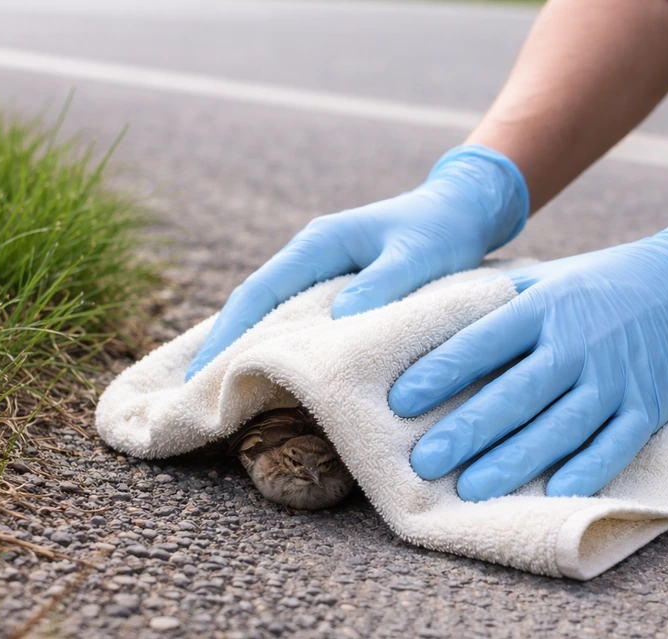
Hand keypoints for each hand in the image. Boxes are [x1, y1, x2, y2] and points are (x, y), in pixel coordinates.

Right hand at [185, 145, 527, 379]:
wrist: (466, 209)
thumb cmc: (443, 229)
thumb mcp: (418, 256)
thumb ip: (384, 285)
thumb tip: (340, 322)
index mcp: (318, 245)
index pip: (257, 293)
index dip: (227, 335)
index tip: (201, 376)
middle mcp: (312, 258)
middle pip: (256, 308)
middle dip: (227, 349)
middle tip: (202, 399)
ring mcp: (324, 275)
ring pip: (277, 317)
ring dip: (255, 352)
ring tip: (230, 399)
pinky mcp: (342, 291)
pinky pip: (304, 324)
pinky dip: (290, 351)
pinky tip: (285, 381)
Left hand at [388, 198, 667, 500]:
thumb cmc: (603, 282)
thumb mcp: (548, 279)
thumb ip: (497, 303)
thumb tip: (430, 322)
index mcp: (544, 308)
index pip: (482, 343)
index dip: (440, 372)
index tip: (400, 400)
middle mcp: (576, 344)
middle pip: (515, 394)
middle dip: (467, 430)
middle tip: (424, 462)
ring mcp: (616, 378)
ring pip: (559, 426)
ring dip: (514, 460)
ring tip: (471, 488)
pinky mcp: (649, 405)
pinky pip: (616, 443)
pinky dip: (588, 469)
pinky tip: (554, 493)